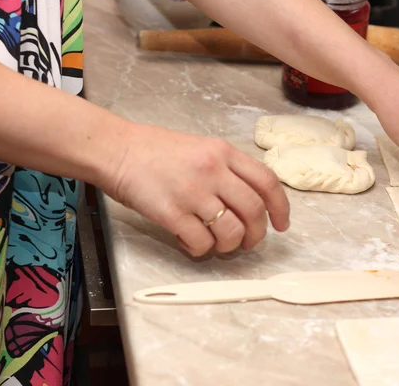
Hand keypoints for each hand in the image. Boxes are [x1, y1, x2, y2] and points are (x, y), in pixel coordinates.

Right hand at [102, 123, 289, 255]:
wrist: (116, 149)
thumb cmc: (155, 150)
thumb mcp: (200, 148)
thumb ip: (226, 169)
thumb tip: (248, 202)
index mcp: (223, 152)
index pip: (267, 181)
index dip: (280, 207)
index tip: (282, 224)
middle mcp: (213, 170)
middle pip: (253, 211)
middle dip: (257, 234)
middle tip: (248, 242)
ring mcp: (192, 192)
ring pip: (230, 231)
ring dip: (229, 246)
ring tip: (218, 244)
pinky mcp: (171, 213)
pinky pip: (200, 243)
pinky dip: (201, 250)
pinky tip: (191, 243)